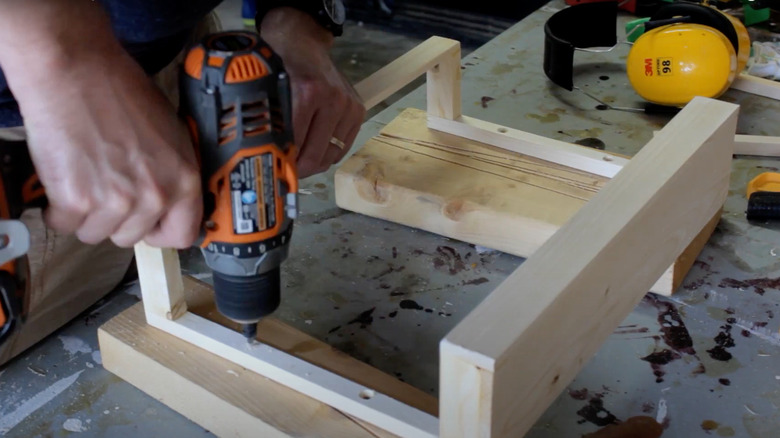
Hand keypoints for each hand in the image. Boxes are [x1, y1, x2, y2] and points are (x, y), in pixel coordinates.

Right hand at [0, 1, 201, 248]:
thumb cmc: (120, 92)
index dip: (160, 231)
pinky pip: (64, 224)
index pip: (183, 234)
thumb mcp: (171, 134)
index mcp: (184, 179)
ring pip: (95, 233)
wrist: (76, 71)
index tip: (148, 225)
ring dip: (85, 213)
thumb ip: (171, 173)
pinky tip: (63, 178)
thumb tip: (167, 201)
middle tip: (104, 184)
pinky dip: (57, 207)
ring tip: (83, 175)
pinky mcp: (77, 200)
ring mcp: (117, 201)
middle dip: (115, 217)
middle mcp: (155, 196)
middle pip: (131, 237)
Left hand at [260, 8, 365, 177]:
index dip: (284, 163)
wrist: (304, 45)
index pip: (296, 145)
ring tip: (301, 162)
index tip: (276, 171)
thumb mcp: (271, 92)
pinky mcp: (358, 110)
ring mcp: (348, 106)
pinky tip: (316, 150)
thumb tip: (272, 162)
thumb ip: (273, 125)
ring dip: (315, 163)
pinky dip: (329, 154)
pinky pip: (344, 147)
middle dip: (300, 169)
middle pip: (316, 155)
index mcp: (308, 94)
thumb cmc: (282, 67)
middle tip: (287, 172)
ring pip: (331, 154)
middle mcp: (333, 100)